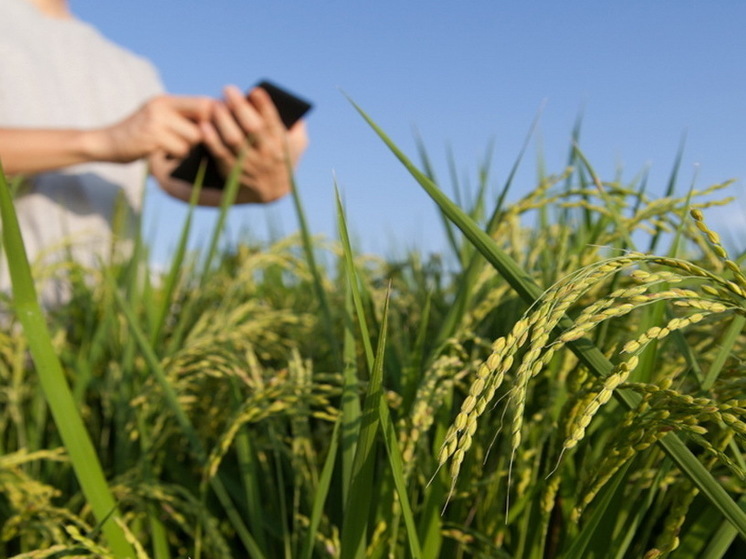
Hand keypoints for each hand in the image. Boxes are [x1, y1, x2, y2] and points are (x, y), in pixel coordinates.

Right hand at [97, 95, 213, 162]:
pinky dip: (176, 155)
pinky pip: (181, 149)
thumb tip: (218, 122)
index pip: (204, 103)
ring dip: (188, 148)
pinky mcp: (153, 136)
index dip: (216, 117)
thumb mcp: (159, 118)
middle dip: (203, 135)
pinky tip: (162, 153)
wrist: (106, 144)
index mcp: (166, 100)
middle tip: (192, 142)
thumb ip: (182, 117)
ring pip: (195, 138)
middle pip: (204, 121)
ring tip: (171, 147)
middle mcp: (162, 105)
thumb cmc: (138, 135)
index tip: (215, 131)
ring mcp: (157, 120)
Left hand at [199, 85, 308, 202]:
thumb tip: (290, 104)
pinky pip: (220, 153)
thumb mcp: (298, 144)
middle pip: (252, 128)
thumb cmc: (283, 159)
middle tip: (228, 89)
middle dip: (239, 106)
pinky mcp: (232, 171)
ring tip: (215, 105)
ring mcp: (249, 163)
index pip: (273, 121)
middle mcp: (266, 153)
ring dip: (223, 120)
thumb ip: (297, 125)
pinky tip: (204, 124)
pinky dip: (211, 139)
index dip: (264, 105)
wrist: (271, 192)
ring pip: (234, 139)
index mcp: (281, 143)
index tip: (255, 90)